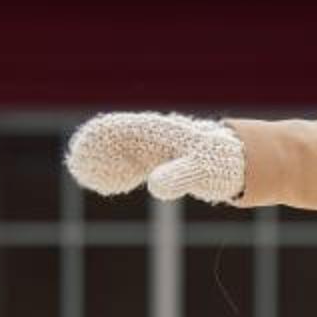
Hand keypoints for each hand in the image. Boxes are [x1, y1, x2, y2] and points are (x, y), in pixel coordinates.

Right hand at [64, 112, 245, 204]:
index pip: (124, 130)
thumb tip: (155, 186)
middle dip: (98, 149)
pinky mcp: (164, 163)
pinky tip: (110, 184)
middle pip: (119, 140)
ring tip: (85, 173)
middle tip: (78, 163)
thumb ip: (178, 177)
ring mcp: (159, 150)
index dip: (103, 136)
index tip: (84, 145)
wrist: (238, 161)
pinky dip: (121, 172)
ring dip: (106, 161)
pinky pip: (136, 165)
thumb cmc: (218, 163)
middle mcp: (157, 138)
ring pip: (125, 152)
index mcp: (161, 133)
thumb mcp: (199, 171)